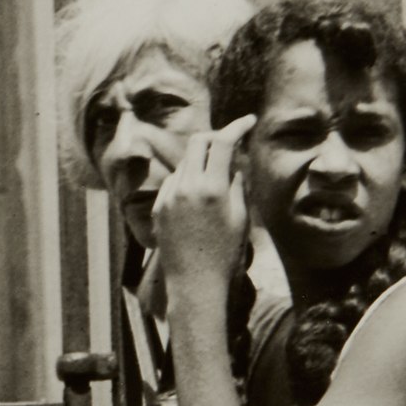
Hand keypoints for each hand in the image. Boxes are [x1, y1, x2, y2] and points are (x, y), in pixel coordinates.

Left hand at [154, 115, 255, 294]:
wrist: (195, 283)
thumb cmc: (225, 253)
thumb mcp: (240, 217)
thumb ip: (236, 183)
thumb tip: (234, 161)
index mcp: (211, 188)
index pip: (222, 142)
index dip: (236, 127)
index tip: (248, 122)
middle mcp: (186, 187)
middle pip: (197, 142)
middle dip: (215, 137)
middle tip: (230, 142)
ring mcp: (168, 197)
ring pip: (184, 162)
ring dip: (201, 160)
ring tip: (216, 175)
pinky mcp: (157, 208)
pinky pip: (173, 182)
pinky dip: (187, 178)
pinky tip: (197, 195)